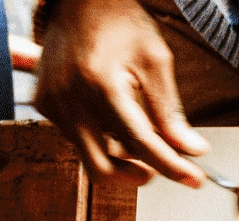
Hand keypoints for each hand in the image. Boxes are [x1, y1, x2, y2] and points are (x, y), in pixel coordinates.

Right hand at [34, 0, 208, 186]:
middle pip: (103, 168)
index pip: (140, 144)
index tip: (193, 179)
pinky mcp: (44, 104)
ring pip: (90, 155)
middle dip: (135, 175)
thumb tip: (192, 150)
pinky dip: (100, 138)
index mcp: (100, 85)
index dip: (171, 167)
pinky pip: (76, 138)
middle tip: (158, 167)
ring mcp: (52, 103)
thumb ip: (170, 111)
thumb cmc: (119, 22)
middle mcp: (70, 99)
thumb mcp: (155, 61)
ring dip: (119, 155)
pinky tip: (113, 116)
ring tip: (138, 128)